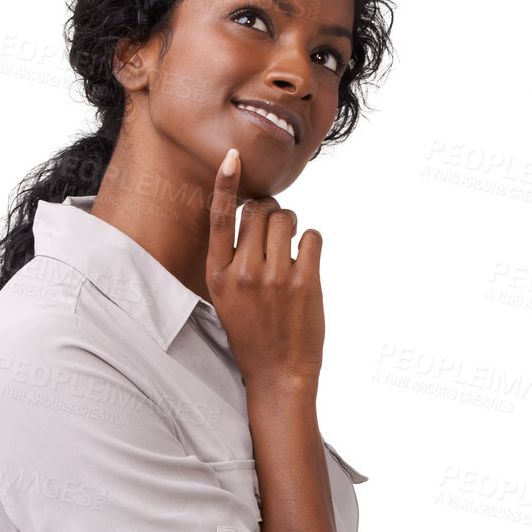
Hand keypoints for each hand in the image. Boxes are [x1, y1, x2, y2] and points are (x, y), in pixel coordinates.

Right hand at [206, 146, 324, 392]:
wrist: (277, 374)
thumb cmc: (253, 335)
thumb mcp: (227, 298)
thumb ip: (234, 259)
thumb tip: (258, 213)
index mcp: (218, 275)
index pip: (218, 218)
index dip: (225, 183)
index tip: (231, 157)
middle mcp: (243, 272)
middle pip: (259, 210)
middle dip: (270, 211)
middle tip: (275, 230)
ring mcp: (274, 277)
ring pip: (286, 218)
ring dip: (292, 225)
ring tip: (291, 248)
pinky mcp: (304, 282)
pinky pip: (313, 236)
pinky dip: (312, 243)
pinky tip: (306, 261)